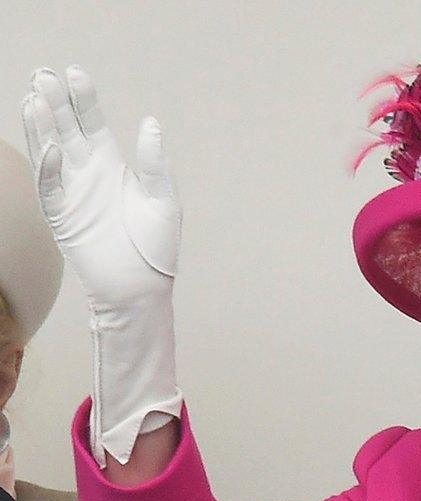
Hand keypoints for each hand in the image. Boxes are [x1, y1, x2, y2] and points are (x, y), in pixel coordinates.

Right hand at [22, 66, 179, 309]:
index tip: (74, 71)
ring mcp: (72, 193)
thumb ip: (155, 163)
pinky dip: (49, 168)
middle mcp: (88, 173)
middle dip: (54, 102)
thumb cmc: (156, 245)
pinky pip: (51, 188)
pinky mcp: (63, 217)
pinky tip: (52, 146)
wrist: (142, 286)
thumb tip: (150, 122)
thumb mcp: (163, 199)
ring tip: (33, 97)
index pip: (92, 122)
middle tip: (42, 74)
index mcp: (112, 164)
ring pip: (50, 151)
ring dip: (41, 126)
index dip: (82, 97)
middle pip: (65, 129)